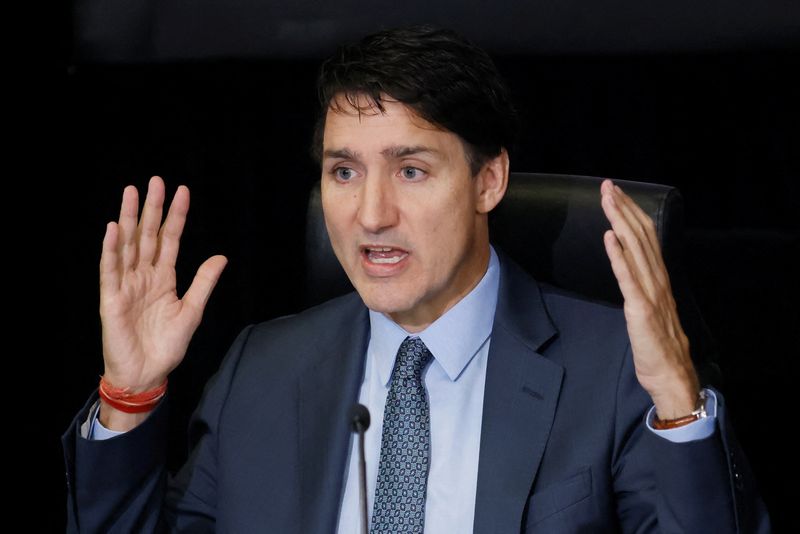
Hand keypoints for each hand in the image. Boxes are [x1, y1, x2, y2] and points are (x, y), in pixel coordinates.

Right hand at [99, 176, 226, 421]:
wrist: (147, 375)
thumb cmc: (167, 346)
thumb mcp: (192, 311)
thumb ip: (203, 283)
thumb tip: (221, 256)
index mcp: (164, 278)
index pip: (170, 239)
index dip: (177, 216)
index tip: (183, 191)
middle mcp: (144, 276)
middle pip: (148, 235)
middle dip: (152, 208)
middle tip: (155, 181)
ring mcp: (126, 285)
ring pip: (128, 245)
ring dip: (130, 219)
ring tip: (131, 193)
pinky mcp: (111, 298)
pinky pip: (110, 269)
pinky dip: (111, 249)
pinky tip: (113, 229)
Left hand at [600, 179, 698, 418]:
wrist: (671, 372)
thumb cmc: (658, 342)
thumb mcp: (651, 305)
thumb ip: (641, 283)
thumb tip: (625, 261)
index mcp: (659, 277)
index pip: (646, 235)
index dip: (631, 212)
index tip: (616, 192)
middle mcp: (657, 279)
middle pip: (641, 235)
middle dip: (623, 208)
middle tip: (607, 185)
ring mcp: (650, 293)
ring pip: (635, 249)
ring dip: (620, 221)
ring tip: (607, 200)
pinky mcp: (641, 309)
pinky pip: (628, 278)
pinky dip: (619, 256)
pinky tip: (609, 237)